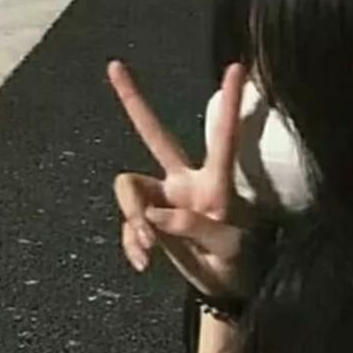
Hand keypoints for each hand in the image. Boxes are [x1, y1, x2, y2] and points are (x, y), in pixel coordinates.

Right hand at [109, 60, 263, 299]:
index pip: (222, 140)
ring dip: (131, 218)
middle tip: (115, 66)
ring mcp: (163, 198)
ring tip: (149, 249)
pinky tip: (144, 262)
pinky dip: (130, 242)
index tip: (237, 66)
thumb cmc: (235, 264)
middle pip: (155, 135)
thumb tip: (154, 214)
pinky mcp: (147, 219)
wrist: (220, 287)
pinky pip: (127, 221)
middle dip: (134, 102)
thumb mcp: (225, 250)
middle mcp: (185, 182)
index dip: (227, 105)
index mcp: (214, 184)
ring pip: (128, 188)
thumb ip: (195, 229)